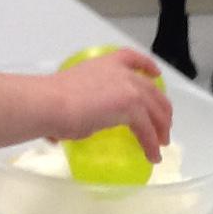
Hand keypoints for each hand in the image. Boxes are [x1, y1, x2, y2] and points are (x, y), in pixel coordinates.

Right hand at [49, 48, 171, 162]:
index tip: (155, 73)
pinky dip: (152, 145)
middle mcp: (120, 72)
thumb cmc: (50, 99)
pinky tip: (152, 155)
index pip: (131, 58)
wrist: (51, 102)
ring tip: (160, 143)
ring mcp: (129, 89)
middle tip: (160, 123)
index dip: (147, 65)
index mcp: (104, 64)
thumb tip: (57, 135)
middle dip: (161, 107)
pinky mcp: (132, 108)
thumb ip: (72, 108)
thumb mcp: (69, 93)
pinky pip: (148, 130)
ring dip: (161, 128)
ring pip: (156, 110)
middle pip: (152, 89)